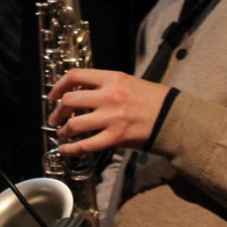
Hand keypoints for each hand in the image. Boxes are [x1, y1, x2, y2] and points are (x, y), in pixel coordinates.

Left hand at [46, 68, 169, 155]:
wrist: (173, 117)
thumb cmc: (153, 99)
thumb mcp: (128, 82)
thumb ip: (106, 85)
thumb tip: (83, 92)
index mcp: (112, 78)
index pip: (75, 76)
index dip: (59, 86)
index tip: (53, 96)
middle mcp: (109, 95)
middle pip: (70, 100)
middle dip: (58, 112)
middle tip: (55, 118)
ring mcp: (111, 117)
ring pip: (74, 124)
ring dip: (63, 130)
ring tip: (62, 133)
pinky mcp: (116, 137)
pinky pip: (86, 145)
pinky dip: (71, 149)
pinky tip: (65, 150)